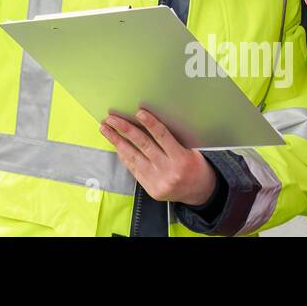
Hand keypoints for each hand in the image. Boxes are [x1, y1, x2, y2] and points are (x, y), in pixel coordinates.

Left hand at [100, 109, 216, 206]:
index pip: (163, 137)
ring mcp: (158, 181)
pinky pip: (133, 168)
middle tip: (112, 118)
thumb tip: (151, 121)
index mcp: (181, 159)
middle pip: (143, 145)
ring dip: (117, 141)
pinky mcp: (150, 189)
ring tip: (106, 129)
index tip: (138, 112)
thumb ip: (173, 139)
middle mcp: (168, 171)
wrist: (201, 193)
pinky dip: (123, 155)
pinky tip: (116, 144)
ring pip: (133, 157)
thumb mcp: (191, 151)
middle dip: (125, 129)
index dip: (150, 123)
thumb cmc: (196, 166)